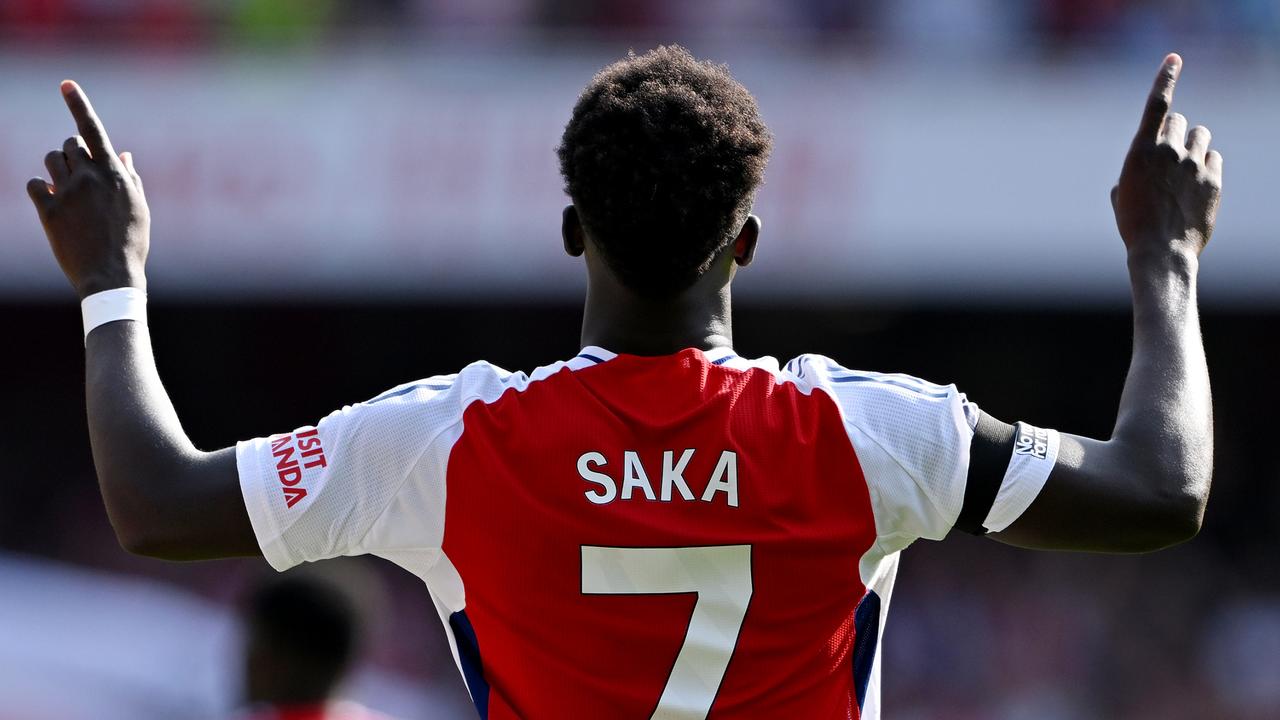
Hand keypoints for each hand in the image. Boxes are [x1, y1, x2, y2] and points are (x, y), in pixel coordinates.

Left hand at [27, 81, 148, 298]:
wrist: (112, 276)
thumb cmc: (132, 243)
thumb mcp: (139, 208)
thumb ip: (129, 177)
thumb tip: (121, 153)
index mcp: (114, 174)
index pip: (93, 129)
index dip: (78, 103)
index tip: (65, 84)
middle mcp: (89, 177)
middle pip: (69, 143)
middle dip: (72, 151)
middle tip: (79, 173)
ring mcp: (68, 192)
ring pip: (51, 160)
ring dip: (56, 168)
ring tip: (67, 188)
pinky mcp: (50, 210)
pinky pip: (35, 184)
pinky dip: (41, 189)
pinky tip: (53, 204)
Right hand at [1112, 54, 1221, 259]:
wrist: (1161, 252)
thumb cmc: (1134, 226)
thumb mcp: (1122, 195)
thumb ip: (1135, 169)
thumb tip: (1147, 166)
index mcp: (1140, 152)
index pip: (1157, 104)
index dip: (1166, 77)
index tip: (1175, 59)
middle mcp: (1169, 151)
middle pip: (1180, 121)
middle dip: (1174, 132)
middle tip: (1168, 154)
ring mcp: (1194, 164)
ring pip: (1201, 135)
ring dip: (1192, 145)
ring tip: (1183, 170)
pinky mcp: (1213, 179)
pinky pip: (1214, 158)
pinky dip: (1206, 165)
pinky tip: (1195, 185)